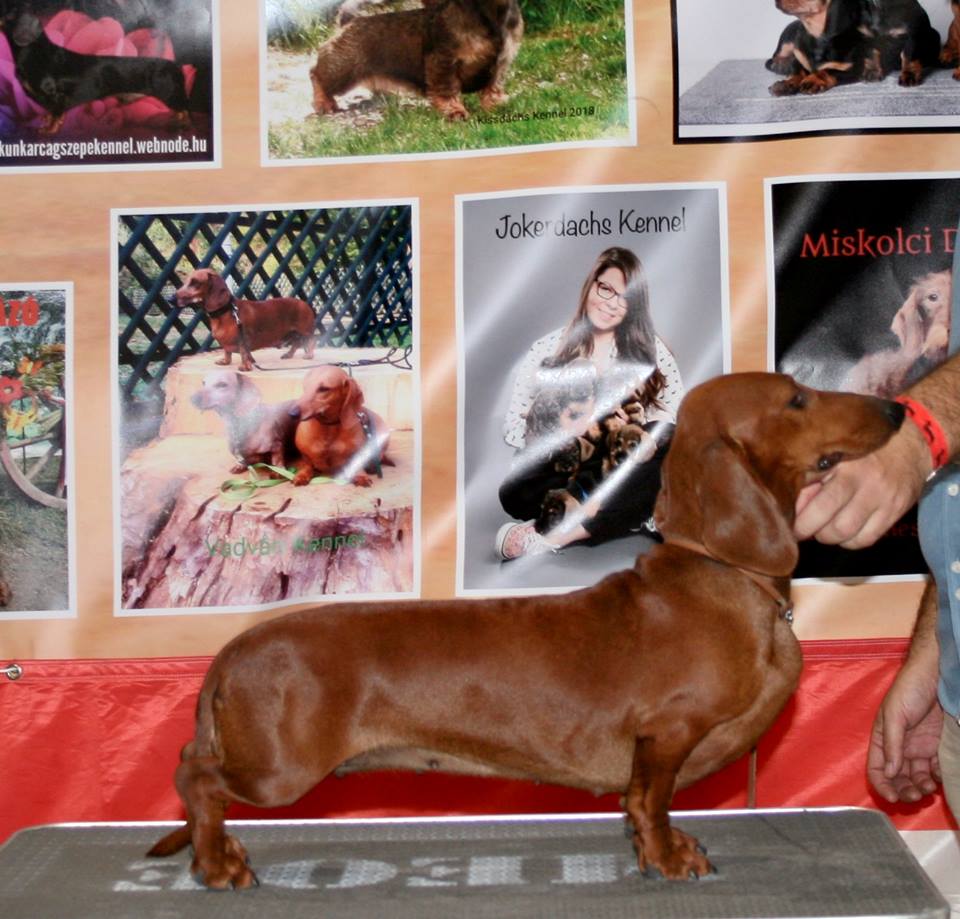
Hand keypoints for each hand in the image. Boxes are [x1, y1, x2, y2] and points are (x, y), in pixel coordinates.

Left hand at [794, 424, 929, 548]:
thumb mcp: (832, 458)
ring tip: (824, 527)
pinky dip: (850, 541)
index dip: (800, 522)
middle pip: (833, 526)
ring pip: (849, 535)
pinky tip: (845, 530)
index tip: (789, 523)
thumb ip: (810, 481)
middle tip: (805, 527)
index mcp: (843, 466)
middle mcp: (865, 482)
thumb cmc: (860, 454)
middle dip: (813, 532)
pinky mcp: (896, 511)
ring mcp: (883, 499)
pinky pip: (867, 539)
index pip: (818, 505)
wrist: (908, 447)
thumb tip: (791, 509)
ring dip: (830, 538)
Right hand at [867, 663, 942, 803]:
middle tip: (915, 795)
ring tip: (929, 787)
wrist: (936, 676)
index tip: (892, 798)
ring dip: (921, 787)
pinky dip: (938, 778)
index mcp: (881, 739)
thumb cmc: (909, 690)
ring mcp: (918, 748)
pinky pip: (936, 770)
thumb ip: (891, 744)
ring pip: (916, 777)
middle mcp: (899, 747)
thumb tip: (888, 773)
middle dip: (904, 790)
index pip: (876, 768)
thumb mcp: (895, 715)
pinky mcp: (936, 747)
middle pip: (897, 778)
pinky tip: (941, 776)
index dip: (882, 785)